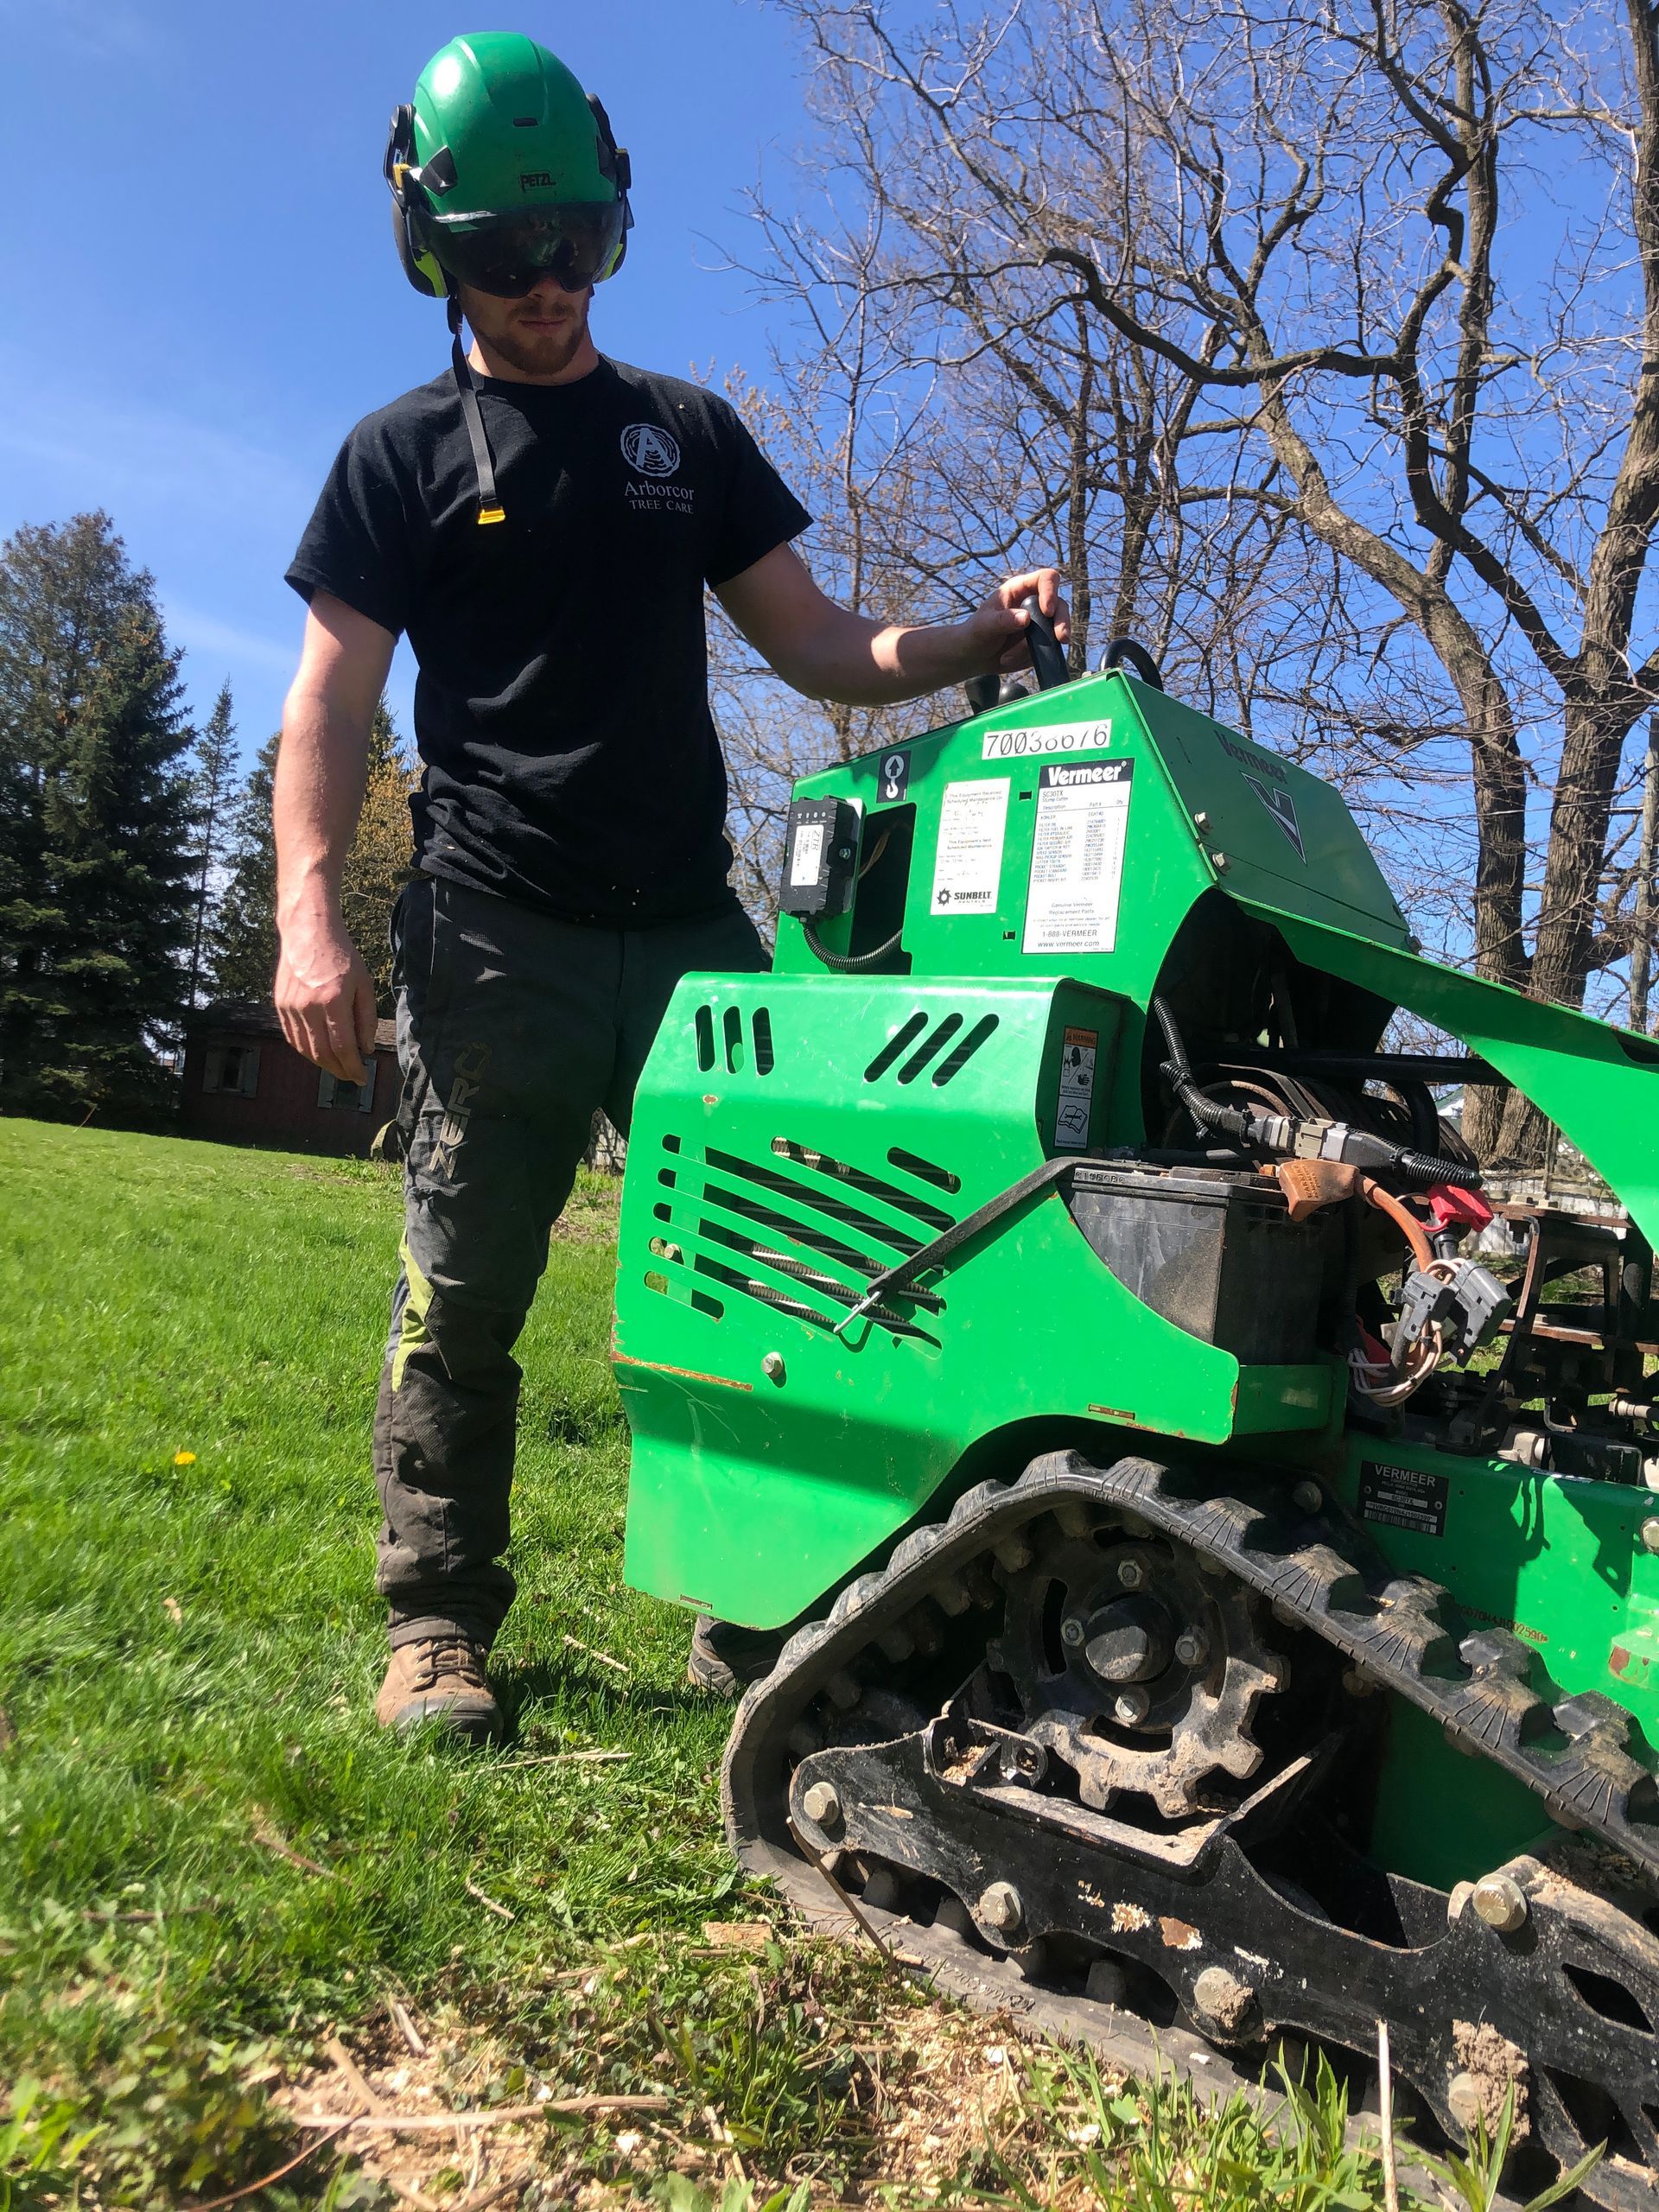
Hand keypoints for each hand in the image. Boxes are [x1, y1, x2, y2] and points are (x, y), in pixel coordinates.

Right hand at [274, 897, 377, 1083]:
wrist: (308, 933)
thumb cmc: (342, 957)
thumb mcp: (364, 984)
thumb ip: (366, 1018)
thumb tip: (366, 1049)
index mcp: (333, 1001)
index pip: (343, 1047)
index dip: (353, 1067)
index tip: (362, 1078)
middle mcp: (308, 1007)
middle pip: (322, 1054)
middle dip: (339, 1070)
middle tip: (351, 1076)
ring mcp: (290, 1007)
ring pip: (305, 1049)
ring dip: (322, 1064)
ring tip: (338, 1067)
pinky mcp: (279, 1005)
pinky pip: (292, 1037)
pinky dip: (306, 1050)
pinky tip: (319, 1052)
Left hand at [963, 567, 1070, 676]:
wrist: (975, 657)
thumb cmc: (975, 633)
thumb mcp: (983, 625)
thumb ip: (1002, 620)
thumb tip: (1026, 618)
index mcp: (1021, 589)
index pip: (1046, 579)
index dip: (1051, 591)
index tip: (1047, 611)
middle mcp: (1034, 603)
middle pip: (1060, 605)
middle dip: (1062, 621)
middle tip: (1060, 638)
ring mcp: (1040, 624)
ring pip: (1058, 628)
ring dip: (1048, 642)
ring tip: (1022, 655)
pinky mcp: (1042, 642)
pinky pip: (1048, 647)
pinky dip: (1035, 655)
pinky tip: (1012, 659)